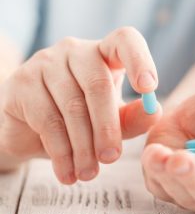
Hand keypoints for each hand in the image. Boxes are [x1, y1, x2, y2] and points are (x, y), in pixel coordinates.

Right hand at [0, 27, 161, 183]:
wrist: (31, 126)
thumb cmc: (80, 118)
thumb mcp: (111, 117)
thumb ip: (133, 116)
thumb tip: (154, 112)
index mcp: (103, 53)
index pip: (125, 40)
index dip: (139, 60)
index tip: (148, 88)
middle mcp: (75, 51)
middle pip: (98, 84)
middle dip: (107, 127)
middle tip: (111, 158)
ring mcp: (45, 62)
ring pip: (72, 106)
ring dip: (84, 146)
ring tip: (90, 173)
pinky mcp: (22, 82)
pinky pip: (47, 119)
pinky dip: (61, 152)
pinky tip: (68, 172)